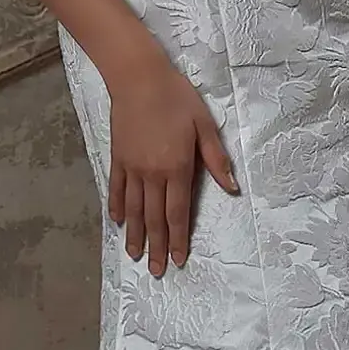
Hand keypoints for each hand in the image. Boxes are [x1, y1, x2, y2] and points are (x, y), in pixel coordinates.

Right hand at [106, 47, 239, 271]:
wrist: (138, 77)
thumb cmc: (177, 98)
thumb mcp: (205, 125)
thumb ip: (216, 160)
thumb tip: (232, 188)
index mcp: (177, 168)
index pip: (178, 212)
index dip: (179, 238)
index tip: (179, 260)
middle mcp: (152, 174)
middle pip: (154, 218)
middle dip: (158, 247)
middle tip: (157, 271)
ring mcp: (132, 167)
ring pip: (134, 209)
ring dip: (135, 235)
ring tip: (135, 256)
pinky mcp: (118, 158)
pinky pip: (116, 189)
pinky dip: (117, 208)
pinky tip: (118, 222)